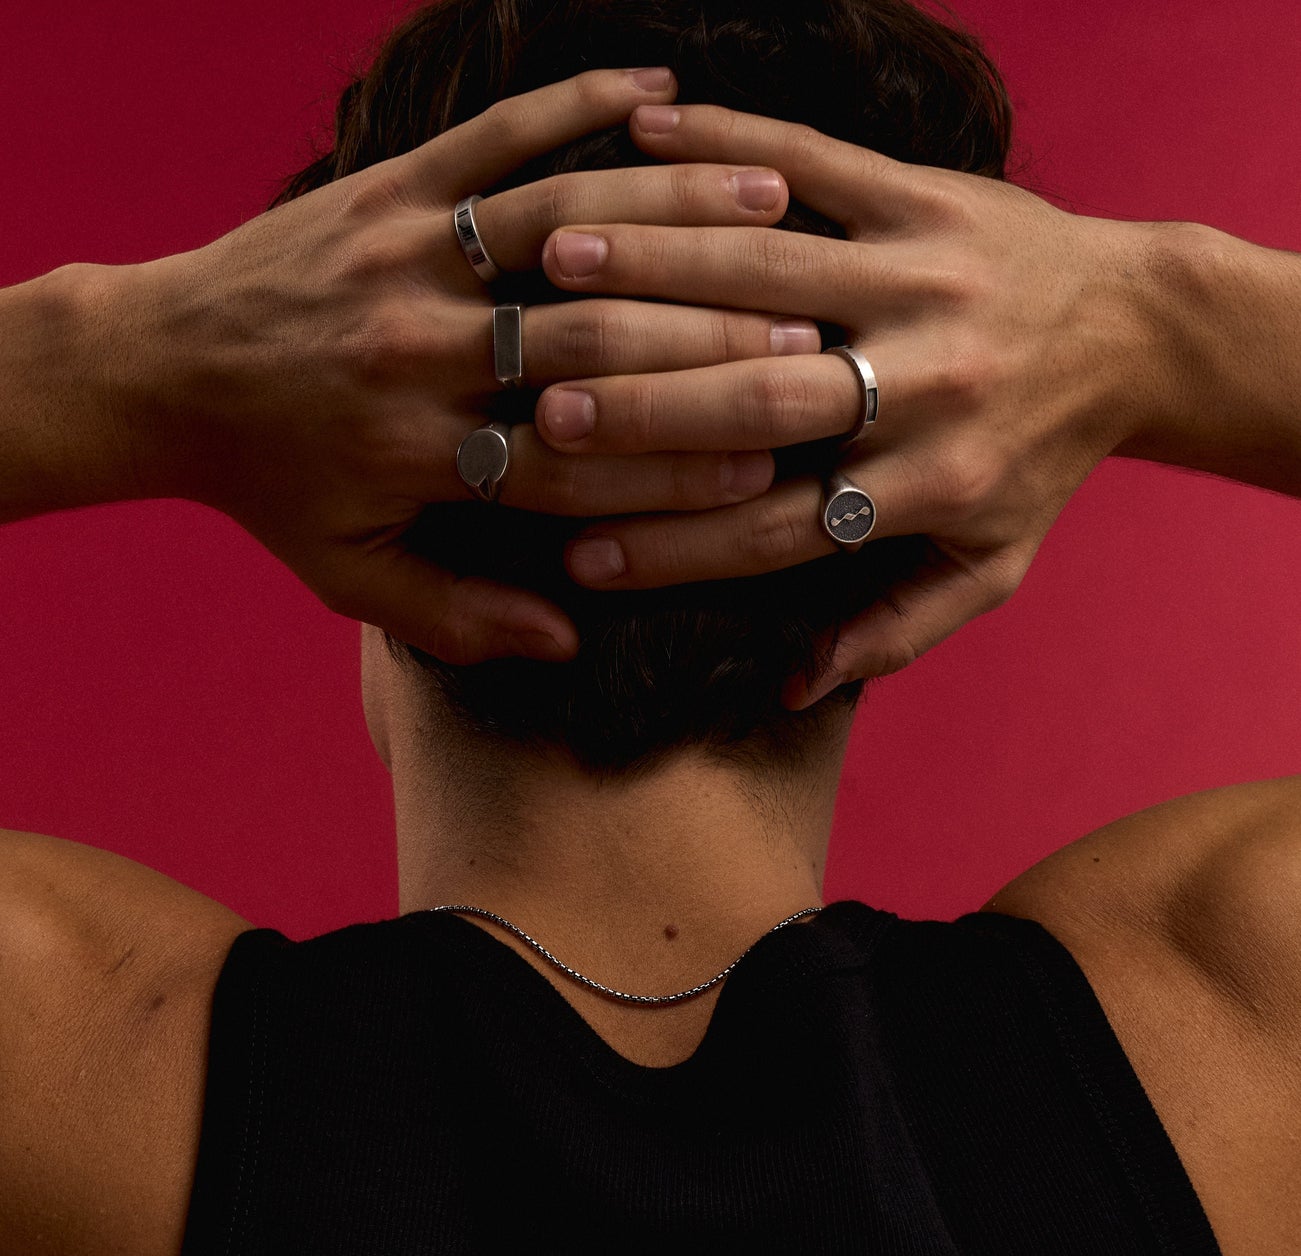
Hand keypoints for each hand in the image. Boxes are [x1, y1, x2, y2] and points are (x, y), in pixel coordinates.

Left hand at [90, 70, 821, 664]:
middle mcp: (421, 347)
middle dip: (708, 341)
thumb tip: (570, 641)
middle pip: (591, 339)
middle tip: (809, 341)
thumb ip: (456, 615)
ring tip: (777, 206)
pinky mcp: (385, 185)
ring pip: (563, 223)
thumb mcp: (347, 572)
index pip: (576, 461)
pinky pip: (494, 137)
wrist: (157, 373)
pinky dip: (577, 105)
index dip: (679, 467)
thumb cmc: (266, 484)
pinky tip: (658, 91)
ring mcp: (405, 254)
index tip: (770, 468)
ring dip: (676, 210)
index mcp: (419, 451)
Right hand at [537, 103, 1157, 702]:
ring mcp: (923, 279)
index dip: (671, 550)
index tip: (579, 560)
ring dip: (652, 265)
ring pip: (765, 274)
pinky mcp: (927, 199)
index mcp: (930, 483)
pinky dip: (727, 145)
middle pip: (755, 401)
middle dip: (641, 409)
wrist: (1142, 327)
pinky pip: (814, 167)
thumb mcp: (990, 565)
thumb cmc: (1043, 457)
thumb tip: (794, 688)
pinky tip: (646, 133)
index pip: (774, 529)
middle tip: (546, 416)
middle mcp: (923, 382)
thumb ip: (895, 630)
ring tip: (554, 266)